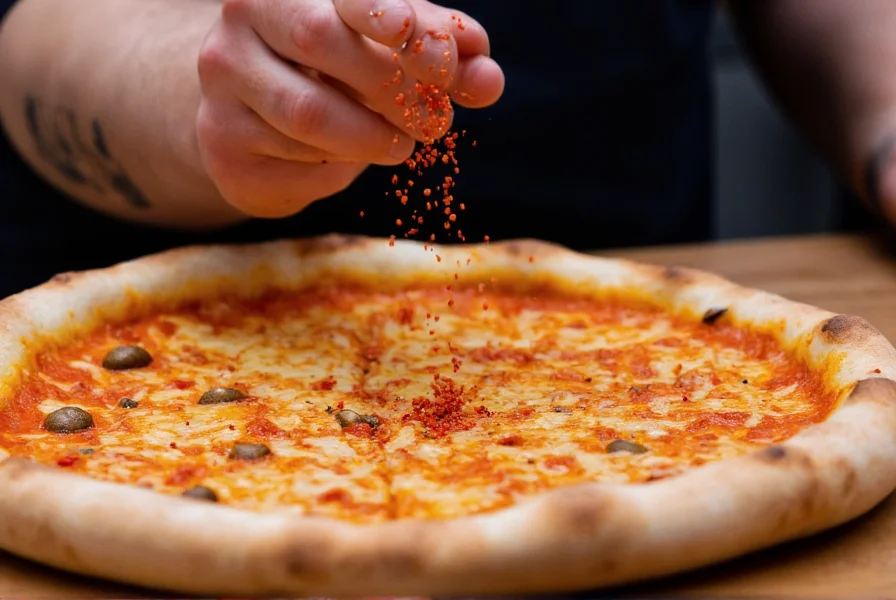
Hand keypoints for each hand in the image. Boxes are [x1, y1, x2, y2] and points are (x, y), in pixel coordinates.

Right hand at [195, 0, 503, 217]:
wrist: (254, 117)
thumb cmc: (334, 72)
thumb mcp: (391, 53)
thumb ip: (442, 58)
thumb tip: (489, 79)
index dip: (382, 12)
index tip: (420, 41)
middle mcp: (241, 24)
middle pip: (320, 43)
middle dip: (391, 86)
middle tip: (436, 122)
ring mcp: (221, 85)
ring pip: (307, 114)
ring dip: (370, 138)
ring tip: (400, 145)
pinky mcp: (221, 143)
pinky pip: (292, 161)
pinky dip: (335, 168)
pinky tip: (341, 158)